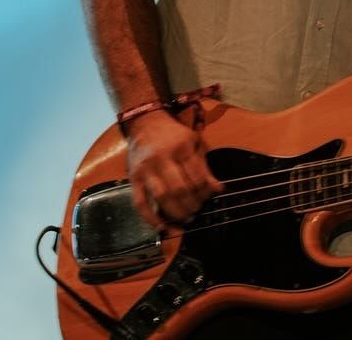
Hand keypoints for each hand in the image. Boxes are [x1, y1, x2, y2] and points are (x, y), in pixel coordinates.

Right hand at [125, 110, 222, 228]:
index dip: (205, 191)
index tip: (210, 197)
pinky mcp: (133, 178)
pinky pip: (140, 202)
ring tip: (185, 219)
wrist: (145, 123)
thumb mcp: (194, 143)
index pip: (196, 176)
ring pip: (161, 197)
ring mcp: (145, 169)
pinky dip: (150, 218)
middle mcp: (162, 158)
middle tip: (197, 211)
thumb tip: (218, 189)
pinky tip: (162, 227)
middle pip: (179, 189)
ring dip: (176, 213)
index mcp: (181, 147)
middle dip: (192, 205)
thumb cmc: (173, 135)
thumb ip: (204, 166)